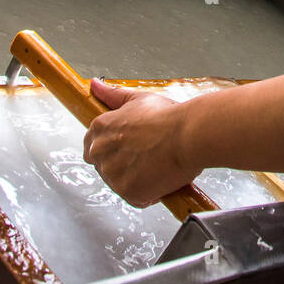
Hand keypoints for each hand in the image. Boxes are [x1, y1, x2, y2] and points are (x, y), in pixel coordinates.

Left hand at [83, 79, 199, 208]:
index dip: (114, 149)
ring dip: (137, 179)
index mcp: (100, 129)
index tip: (129, 148)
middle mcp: (100, 151)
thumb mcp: (139, 99)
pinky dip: (150, 193)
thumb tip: (95, 85)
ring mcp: (112, 174)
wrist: (190, 135)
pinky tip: (162, 177)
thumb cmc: (170, 118)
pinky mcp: (127, 192)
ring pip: (120, 184)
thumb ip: (113, 95)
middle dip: (124, 165)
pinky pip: (136, 198)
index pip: (93, 146)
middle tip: (148, 156)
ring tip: (157, 164)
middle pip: (105, 167)